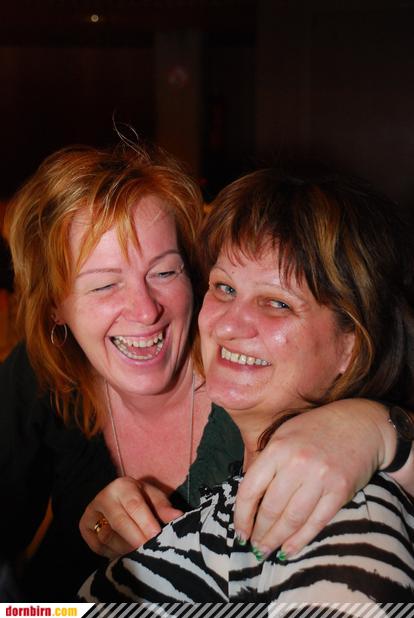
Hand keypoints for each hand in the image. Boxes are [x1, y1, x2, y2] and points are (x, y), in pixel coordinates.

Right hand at [79, 476, 182, 558]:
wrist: (114, 499)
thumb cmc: (139, 499)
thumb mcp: (153, 497)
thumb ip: (163, 507)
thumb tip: (177, 516)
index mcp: (122, 486)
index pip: (134, 505)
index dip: (145, 522)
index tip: (157, 536)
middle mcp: (103, 497)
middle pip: (119, 522)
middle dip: (136, 539)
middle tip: (150, 551)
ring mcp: (91, 513)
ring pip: (107, 536)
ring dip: (125, 549)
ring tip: (140, 555)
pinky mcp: (84, 528)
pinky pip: (98, 547)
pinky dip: (113, 553)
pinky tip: (125, 554)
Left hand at [233, 399, 388, 558]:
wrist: (358, 424)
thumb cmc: (315, 430)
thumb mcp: (284, 436)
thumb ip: (267, 463)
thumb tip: (249, 500)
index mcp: (278, 449)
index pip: (251, 489)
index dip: (241, 515)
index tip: (239, 531)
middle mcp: (297, 464)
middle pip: (270, 508)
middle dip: (259, 532)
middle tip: (254, 546)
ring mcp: (320, 478)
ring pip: (292, 519)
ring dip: (276, 539)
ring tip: (266, 551)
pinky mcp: (339, 491)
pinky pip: (316, 522)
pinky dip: (300, 540)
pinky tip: (288, 549)